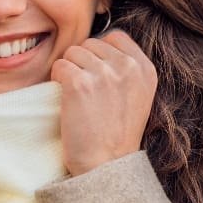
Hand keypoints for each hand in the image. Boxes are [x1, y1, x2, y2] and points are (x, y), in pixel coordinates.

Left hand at [49, 30, 156, 176]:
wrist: (106, 166)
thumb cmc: (117, 135)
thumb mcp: (139, 96)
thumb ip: (126, 68)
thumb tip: (98, 45)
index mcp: (145, 68)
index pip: (116, 36)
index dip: (101, 53)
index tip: (99, 77)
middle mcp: (127, 67)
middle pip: (91, 43)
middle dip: (84, 63)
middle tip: (88, 93)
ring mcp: (104, 74)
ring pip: (72, 52)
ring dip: (70, 72)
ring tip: (79, 99)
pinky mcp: (79, 83)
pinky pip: (59, 66)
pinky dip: (57, 81)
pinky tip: (68, 101)